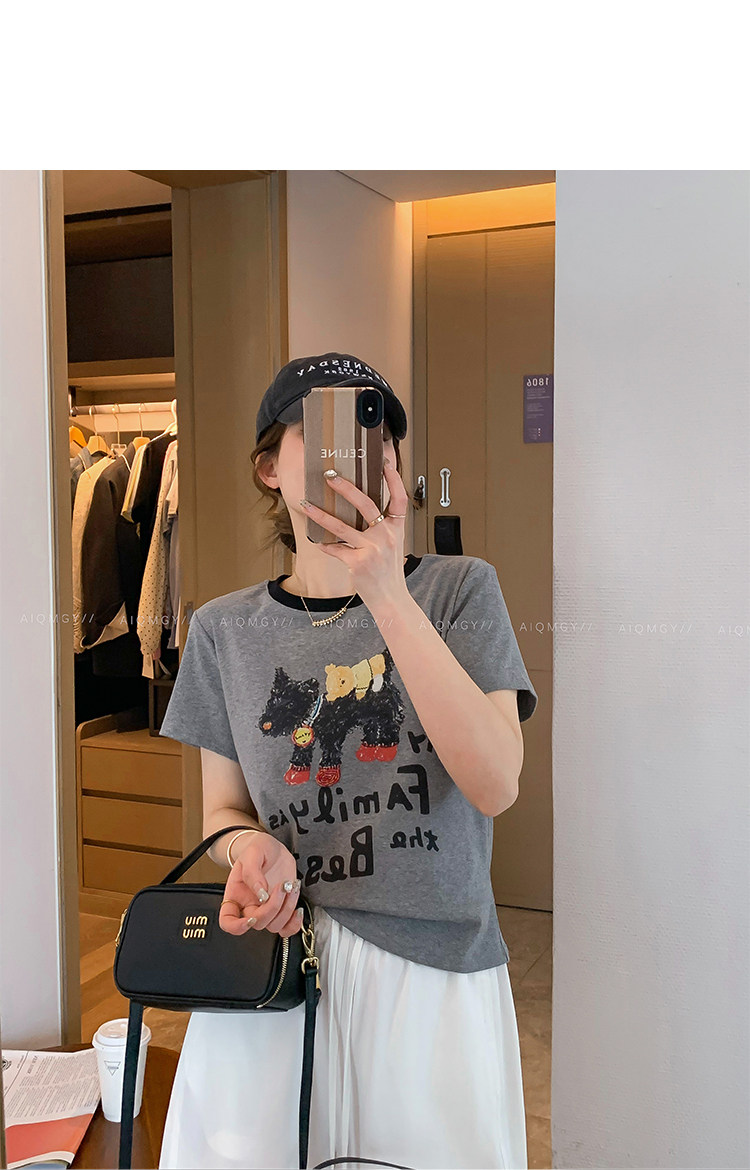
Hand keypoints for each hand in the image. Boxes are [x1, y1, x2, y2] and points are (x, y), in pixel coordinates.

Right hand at [219, 833, 303, 937]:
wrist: (274, 848)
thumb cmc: (258, 849)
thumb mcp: (252, 853)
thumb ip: (253, 873)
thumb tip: (261, 894)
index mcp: (236, 894)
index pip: (227, 921)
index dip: (236, 927)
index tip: (250, 918)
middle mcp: (249, 906)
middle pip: (257, 923)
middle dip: (273, 907)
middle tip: (282, 886)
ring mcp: (266, 909)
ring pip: (274, 926)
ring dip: (286, 909)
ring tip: (291, 886)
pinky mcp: (281, 910)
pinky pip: (287, 928)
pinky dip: (294, 924)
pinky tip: (298, 910)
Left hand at [299, 458, 409, 611]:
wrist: (391, 598)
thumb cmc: (389, 571)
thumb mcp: (393, 545)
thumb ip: (383, 527)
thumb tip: (361, 508)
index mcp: (397, 529)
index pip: (399, 498)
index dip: (394, 480)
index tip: (384, 463)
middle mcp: (386, 536)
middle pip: (366, 504)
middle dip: (346, 487)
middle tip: (330, 475)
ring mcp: (372, 549)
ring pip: (341, 526)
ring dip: (320, 514)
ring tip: (306, 504)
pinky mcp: (357, 563)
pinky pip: (335, 549)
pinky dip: (324, 545)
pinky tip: (316, 540)